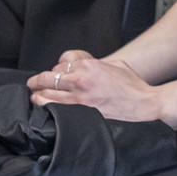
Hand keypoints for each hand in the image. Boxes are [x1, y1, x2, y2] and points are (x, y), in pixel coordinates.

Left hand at [27, 50, 162, 121]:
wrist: (143, 104)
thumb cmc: (132, 85)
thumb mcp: (116, 65)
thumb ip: (97, 64)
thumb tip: (83, 67)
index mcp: (90, 64)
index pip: (61, 62)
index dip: (57, 67)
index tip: (56, 73)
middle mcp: (81, 79)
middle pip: (48, 78)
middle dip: (37, 81)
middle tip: (33, 84)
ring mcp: (80, 97)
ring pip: (46, 95)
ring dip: (38, 96)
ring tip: (35, 97)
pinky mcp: (82, 112)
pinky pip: (55, 109)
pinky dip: (46, 108)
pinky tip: (44, 109)